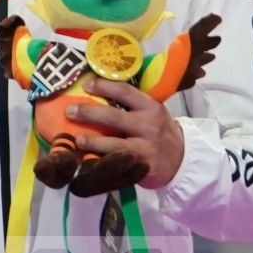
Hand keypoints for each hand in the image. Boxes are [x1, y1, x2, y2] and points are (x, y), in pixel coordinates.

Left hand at [68, 78, 187, 190]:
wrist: (183, 159)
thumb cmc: (159, 130)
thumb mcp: (152, 112)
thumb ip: (130, 103)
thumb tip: (93, 88)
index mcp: (150, 107)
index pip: (125, 92)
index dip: (104, 86)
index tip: (86, 84)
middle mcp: (149, 126)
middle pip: (114, 117)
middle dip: (88, 113)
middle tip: (69, 111)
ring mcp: (145, 148)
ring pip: (113, 145)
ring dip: (92, 141)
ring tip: (77, 139)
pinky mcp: (141, 168)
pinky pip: (117, 164)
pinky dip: (101, 161)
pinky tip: (87, 160)